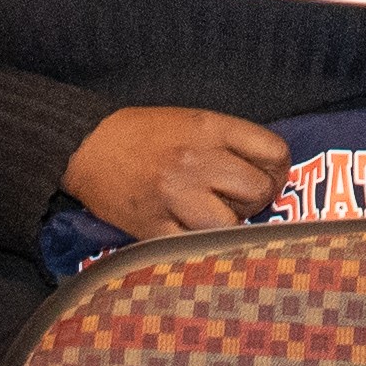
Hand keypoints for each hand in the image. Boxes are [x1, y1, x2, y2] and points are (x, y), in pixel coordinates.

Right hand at [59, 105, 288, 240]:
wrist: (88, 148)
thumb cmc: (145, 133)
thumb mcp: (193, 119)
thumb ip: (231, 141)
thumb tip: (271, 170)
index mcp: (210, 128)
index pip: (274, 152)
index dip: (278, 169)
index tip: (267, 176)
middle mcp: (197, 160)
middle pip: (258, 191)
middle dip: (256, 199)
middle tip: (240, 200)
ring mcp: (175, 196)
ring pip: (232, 224)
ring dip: (231, 225)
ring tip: (217, 218)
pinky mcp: (154, 228)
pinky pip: (196, 246)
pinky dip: (202, 245)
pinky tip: (195, 234)